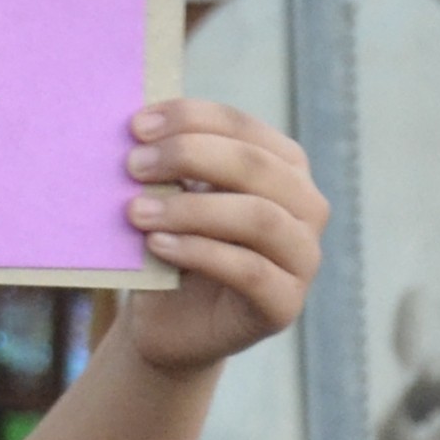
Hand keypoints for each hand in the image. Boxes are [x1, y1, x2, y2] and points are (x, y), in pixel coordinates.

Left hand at [116, 99, 324, 375]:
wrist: (166, 321)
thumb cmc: (168, 246)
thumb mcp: (168, 197)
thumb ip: (166, 165)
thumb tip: (138, 127)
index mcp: (282, 166)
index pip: (243, 127)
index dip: (192, 119)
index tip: (137, 125)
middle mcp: (305, 206)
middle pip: (256, 166)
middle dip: (190, 156)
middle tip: (133, 165)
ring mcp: (303, 256)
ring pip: (260, 218)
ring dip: (192, 210)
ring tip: (137, 211)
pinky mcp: (285, 303)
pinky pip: (250, 271)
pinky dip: (200, 253)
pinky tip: (157, 245)